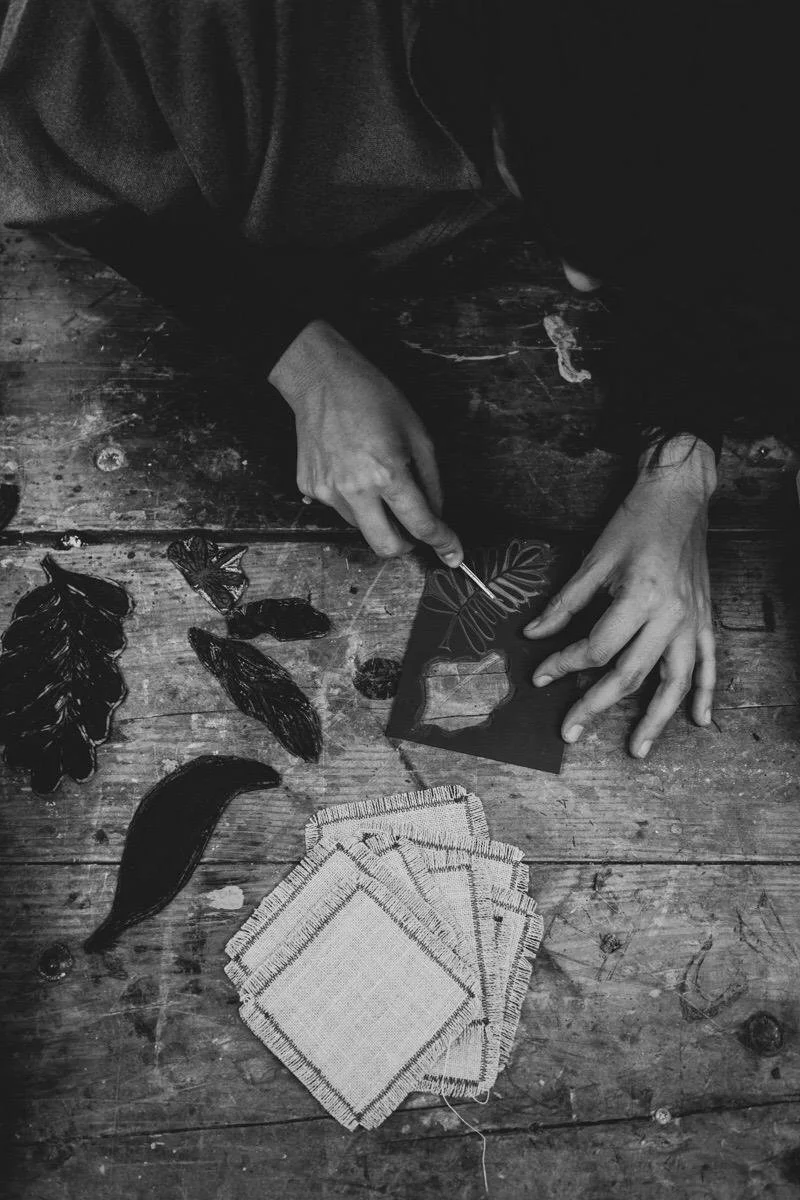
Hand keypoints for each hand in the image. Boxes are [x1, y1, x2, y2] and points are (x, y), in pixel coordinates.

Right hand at [269, 320, 462, 564]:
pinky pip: (340, 509)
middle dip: (407, 545)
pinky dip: (353, 500)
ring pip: (362, 528)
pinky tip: (351, 469)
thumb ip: (431, 480)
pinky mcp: (309, 489)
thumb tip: (436, 513)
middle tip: (413, 527)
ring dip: (378, 516)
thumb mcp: (418, 433)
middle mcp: (355, 489)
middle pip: (386, 547)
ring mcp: (327, 492)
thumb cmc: (373, 397)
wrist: (321, 379)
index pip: (422, 525)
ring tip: (375, 478)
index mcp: (387, 473)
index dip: (444, 543)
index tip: (453, 555)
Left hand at [524, 437, 716, 757]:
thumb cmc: (635, 523)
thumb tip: (533, 635)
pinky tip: (698, 719)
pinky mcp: (705, 619)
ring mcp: (692, 620)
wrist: (678, 497)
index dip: (563, 665)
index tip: (540, 677)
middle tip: (571, 731)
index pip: (596, 648)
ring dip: (656, 719)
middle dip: (596, 705)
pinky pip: (708, 664)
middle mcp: (670, 615)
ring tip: (638, 748)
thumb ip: (563, 603)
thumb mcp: (593, 560)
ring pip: (674, 682)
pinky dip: (704, 694)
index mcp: (640, 596)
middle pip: (631, 674)